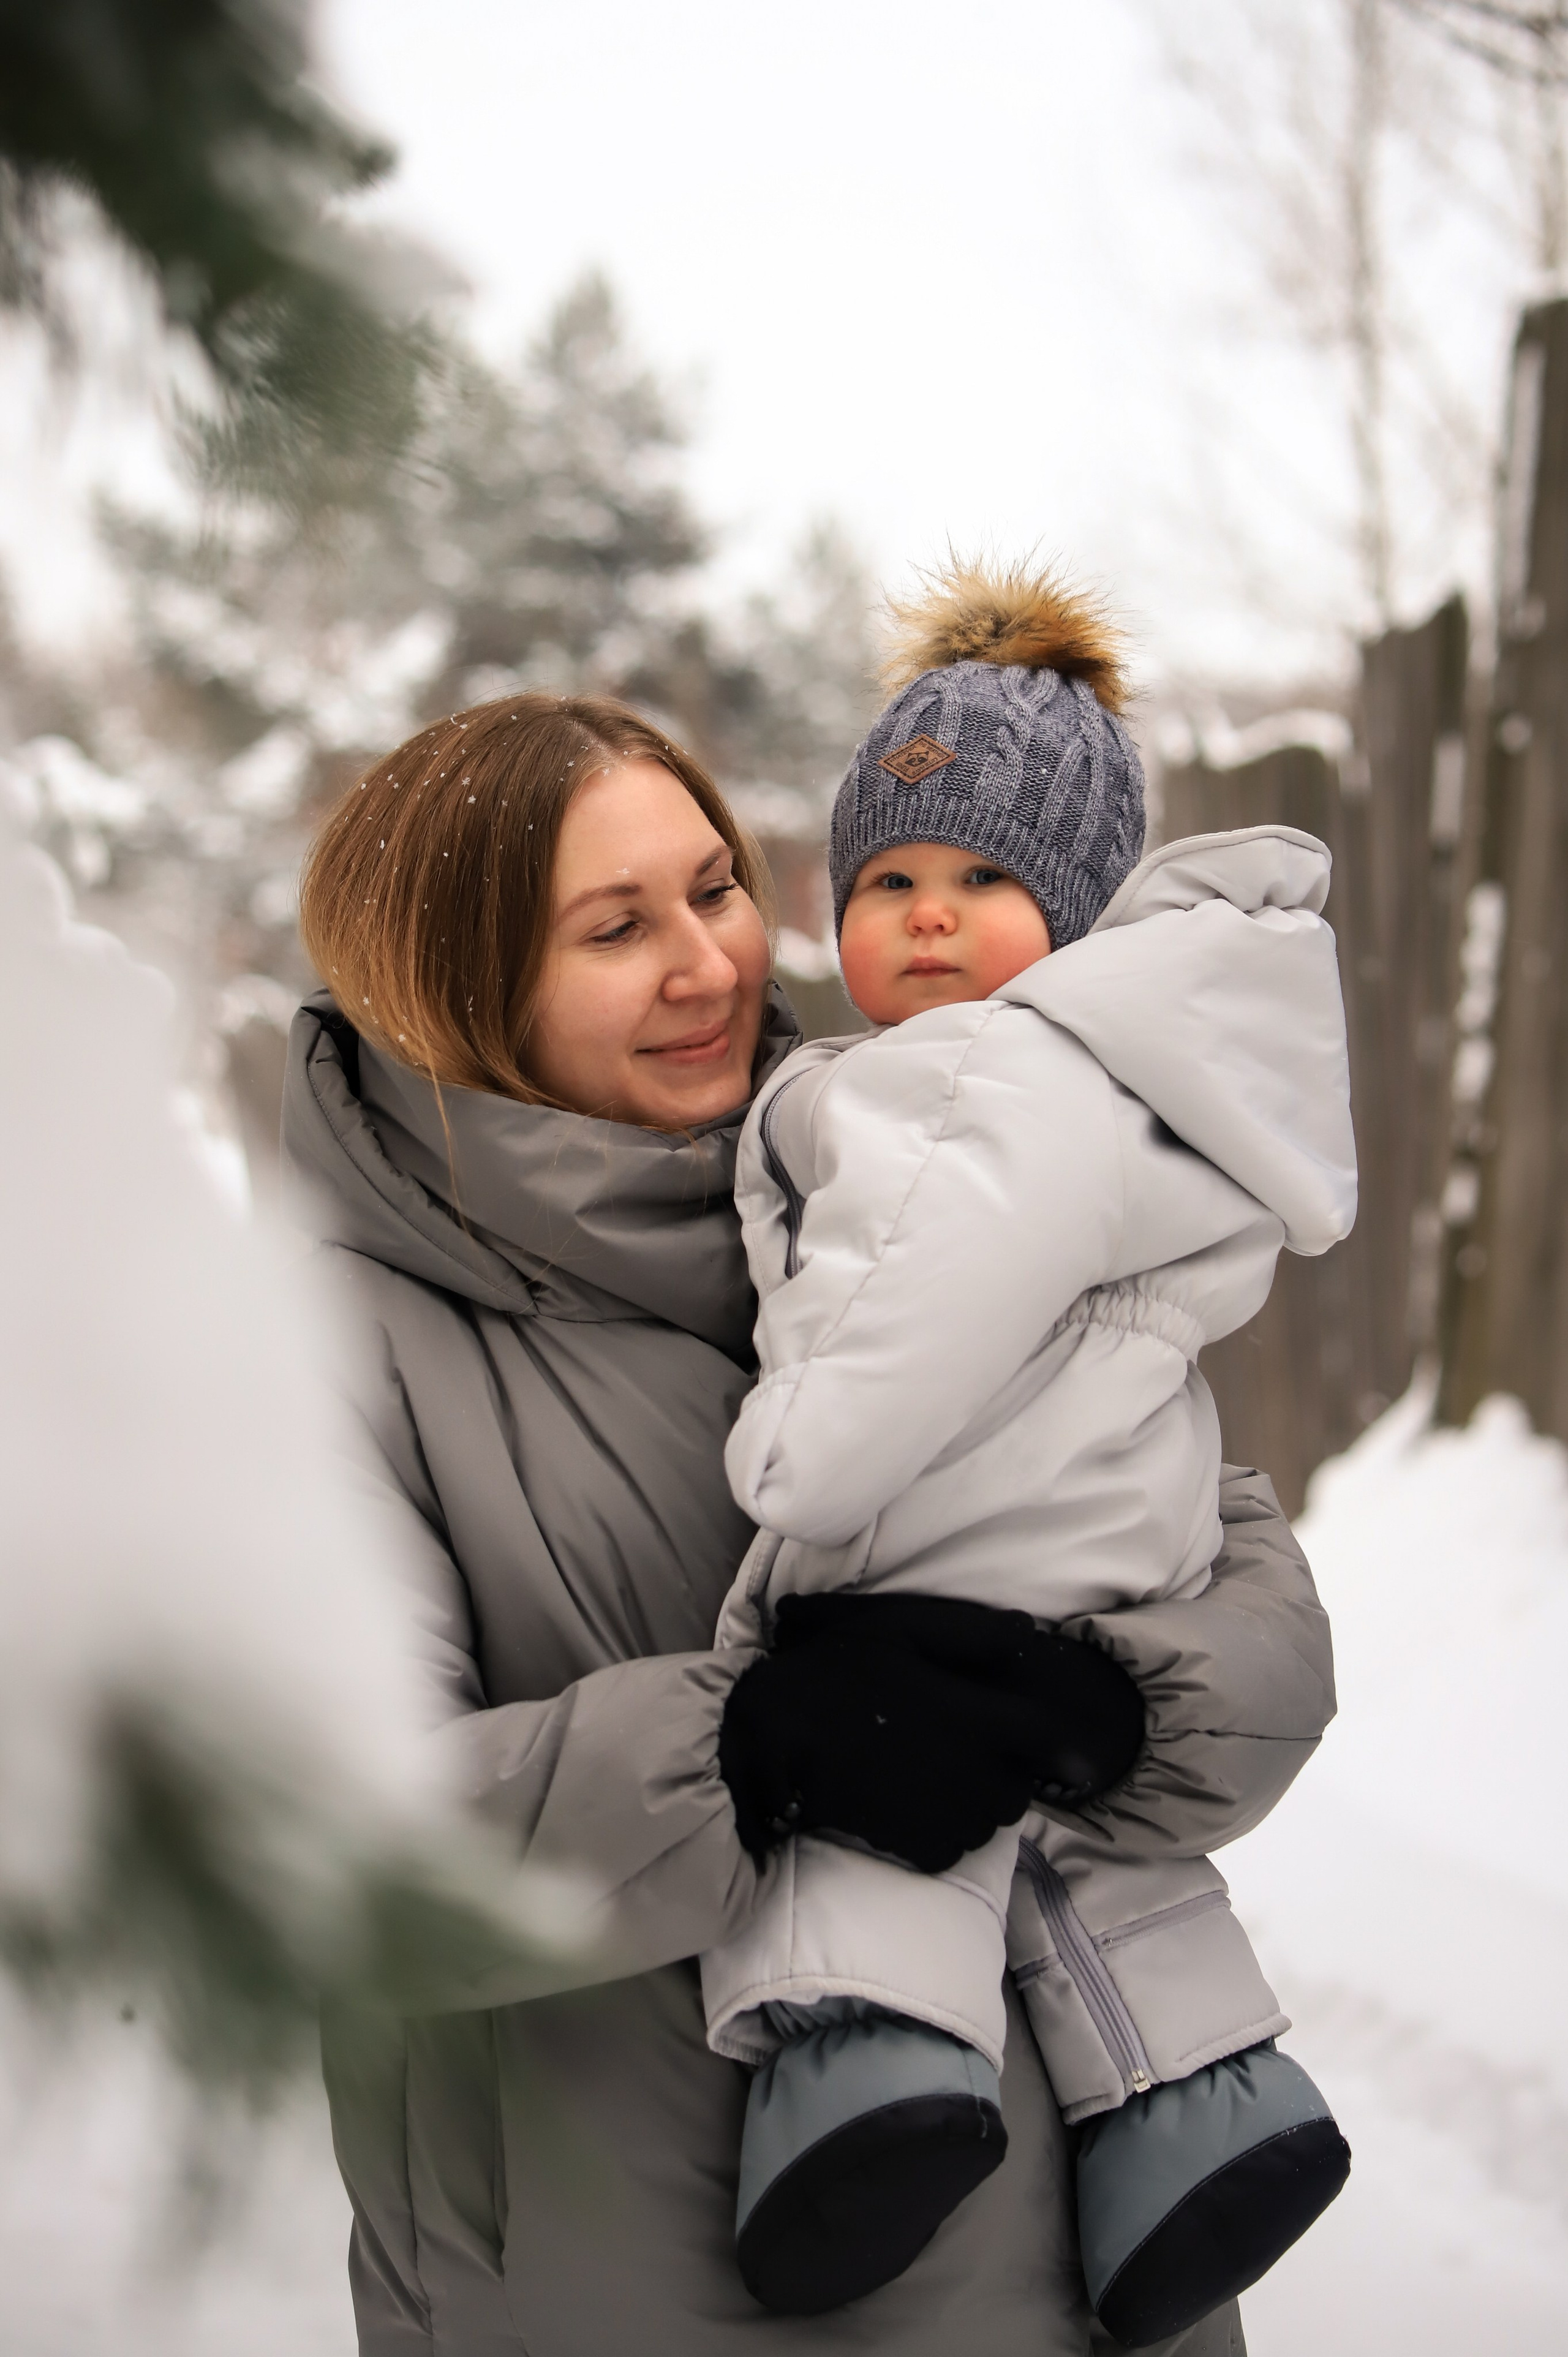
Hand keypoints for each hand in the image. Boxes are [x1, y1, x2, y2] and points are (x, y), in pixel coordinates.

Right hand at [774, 1592, 1145, 1806]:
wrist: (777, 1743)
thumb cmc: (838, 1676)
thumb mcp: (900, 1633)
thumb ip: (970, 1636)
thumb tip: (1027, 1634)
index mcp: (980, 1721)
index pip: (1055, 1740)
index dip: (1065, 1741)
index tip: (1064, 1747)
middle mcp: (979, 1776)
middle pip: (1023, 1782)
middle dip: (1004, 1766)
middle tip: (959, 1742)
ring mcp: (953, 1819)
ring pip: (993, 1816)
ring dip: (977, 1798)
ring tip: (931, 1770)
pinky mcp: (927, 1852)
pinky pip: (959, 1843)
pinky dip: (945, 1827)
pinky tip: (911, 1800)